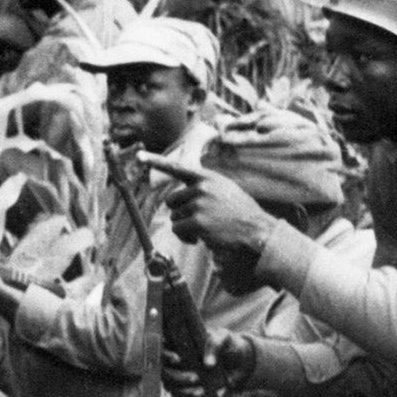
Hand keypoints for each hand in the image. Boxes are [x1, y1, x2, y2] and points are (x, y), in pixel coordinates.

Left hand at [142, 156, 276, 267]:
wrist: (256, 229)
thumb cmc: (241, 213)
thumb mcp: (225, 190)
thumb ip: (205, 188)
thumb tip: (182, 197)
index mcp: (207, 177)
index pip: (178, 167)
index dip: (156, 161)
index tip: (139, 156)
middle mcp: (201, 187)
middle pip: (171, 200)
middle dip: (179, 213)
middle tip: (193, 223)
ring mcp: (199, 204)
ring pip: (175, 217)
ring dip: (184, 227)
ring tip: (201, 232)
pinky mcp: (197, 221)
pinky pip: (178, 229)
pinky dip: (185, 237)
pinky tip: (200, 240)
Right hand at [164, 330, 255, 396]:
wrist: (241, 363)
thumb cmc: (228, 345)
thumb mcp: (224, 338)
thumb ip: (215, 344)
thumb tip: (207, 363)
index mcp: (181, 346)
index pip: (163, 350)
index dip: (166, 355)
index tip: (179, 359)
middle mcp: (177, 364)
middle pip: (165, 372)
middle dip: (178, 377)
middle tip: (196, 378)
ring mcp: (181, 379)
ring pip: (172, 387)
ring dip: (184, 391)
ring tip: (201, 392)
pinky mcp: (188, 392)